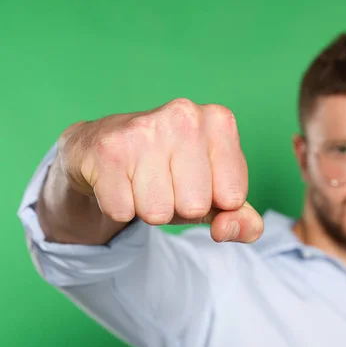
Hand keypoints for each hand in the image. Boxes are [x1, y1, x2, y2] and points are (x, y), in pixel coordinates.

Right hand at [58, 98, 262, 242]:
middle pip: (195, 206)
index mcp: (220, 122)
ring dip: (150, 209)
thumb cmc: (171, 171)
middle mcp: (185, 116)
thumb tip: (224, 231)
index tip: (198, 181)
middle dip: (180, 207)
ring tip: (143, 181)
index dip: (214, 202)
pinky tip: (120, 181)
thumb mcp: (218, 194)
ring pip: (158, 213)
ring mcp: (144, 129)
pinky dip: (121, 207)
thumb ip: (242, 220)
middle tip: (165, 182)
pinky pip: (123, 212)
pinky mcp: (107, 149)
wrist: (101, 148)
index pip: (232, 197)